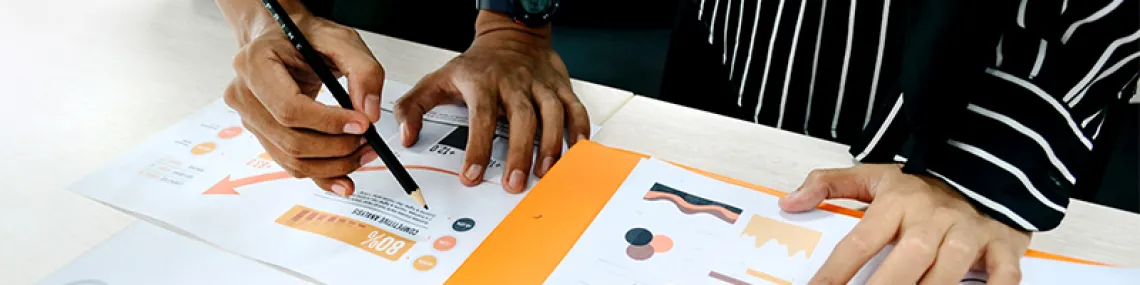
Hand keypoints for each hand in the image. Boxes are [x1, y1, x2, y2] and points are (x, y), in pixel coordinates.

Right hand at [224, 11, 384, 196]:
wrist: (282, 39)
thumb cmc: (306, 37)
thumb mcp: (341, 40)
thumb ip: (363, 71)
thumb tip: (368, 112)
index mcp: (255, 64)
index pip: (290, 108)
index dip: (328, 123)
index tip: (361, 124)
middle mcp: (244, 94)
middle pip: (291, 140)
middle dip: (336, 148)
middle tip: (368, 141)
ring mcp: (250, 118)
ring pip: (291, 159)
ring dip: (333, 165)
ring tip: (363, 152)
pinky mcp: (263, 135)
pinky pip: (291, 165)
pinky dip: (321, 175)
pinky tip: (344, 179)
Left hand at [394, 16, 589, 193]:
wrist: (510, 36)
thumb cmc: (476, 66)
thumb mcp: (437, 80)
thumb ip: (414, 107)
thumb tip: (406, 136)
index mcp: (482, 82)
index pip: (480, 117)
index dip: (477, 148)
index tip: (472, 175)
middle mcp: (513, 82)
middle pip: (520, 118)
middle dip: (519, 153)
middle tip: (514, 183)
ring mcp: (539, 84)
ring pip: (551, 112)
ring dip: (550, 144)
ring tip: (545, 172)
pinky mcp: (559, 86)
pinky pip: (574, 107)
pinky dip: (579, 128)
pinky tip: (576, 149)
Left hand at [778, 164, 1030, 284]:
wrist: (986, 163)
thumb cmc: (924, 184)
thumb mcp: (873, 175)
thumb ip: (829, 185)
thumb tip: (790, 202)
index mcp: (898, 202)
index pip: (860, 240)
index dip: (837, 271)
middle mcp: (933, 217)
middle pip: (908, 256)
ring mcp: (969, 231)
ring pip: (950, 267)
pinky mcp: (1003, 244)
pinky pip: (1004, 273)